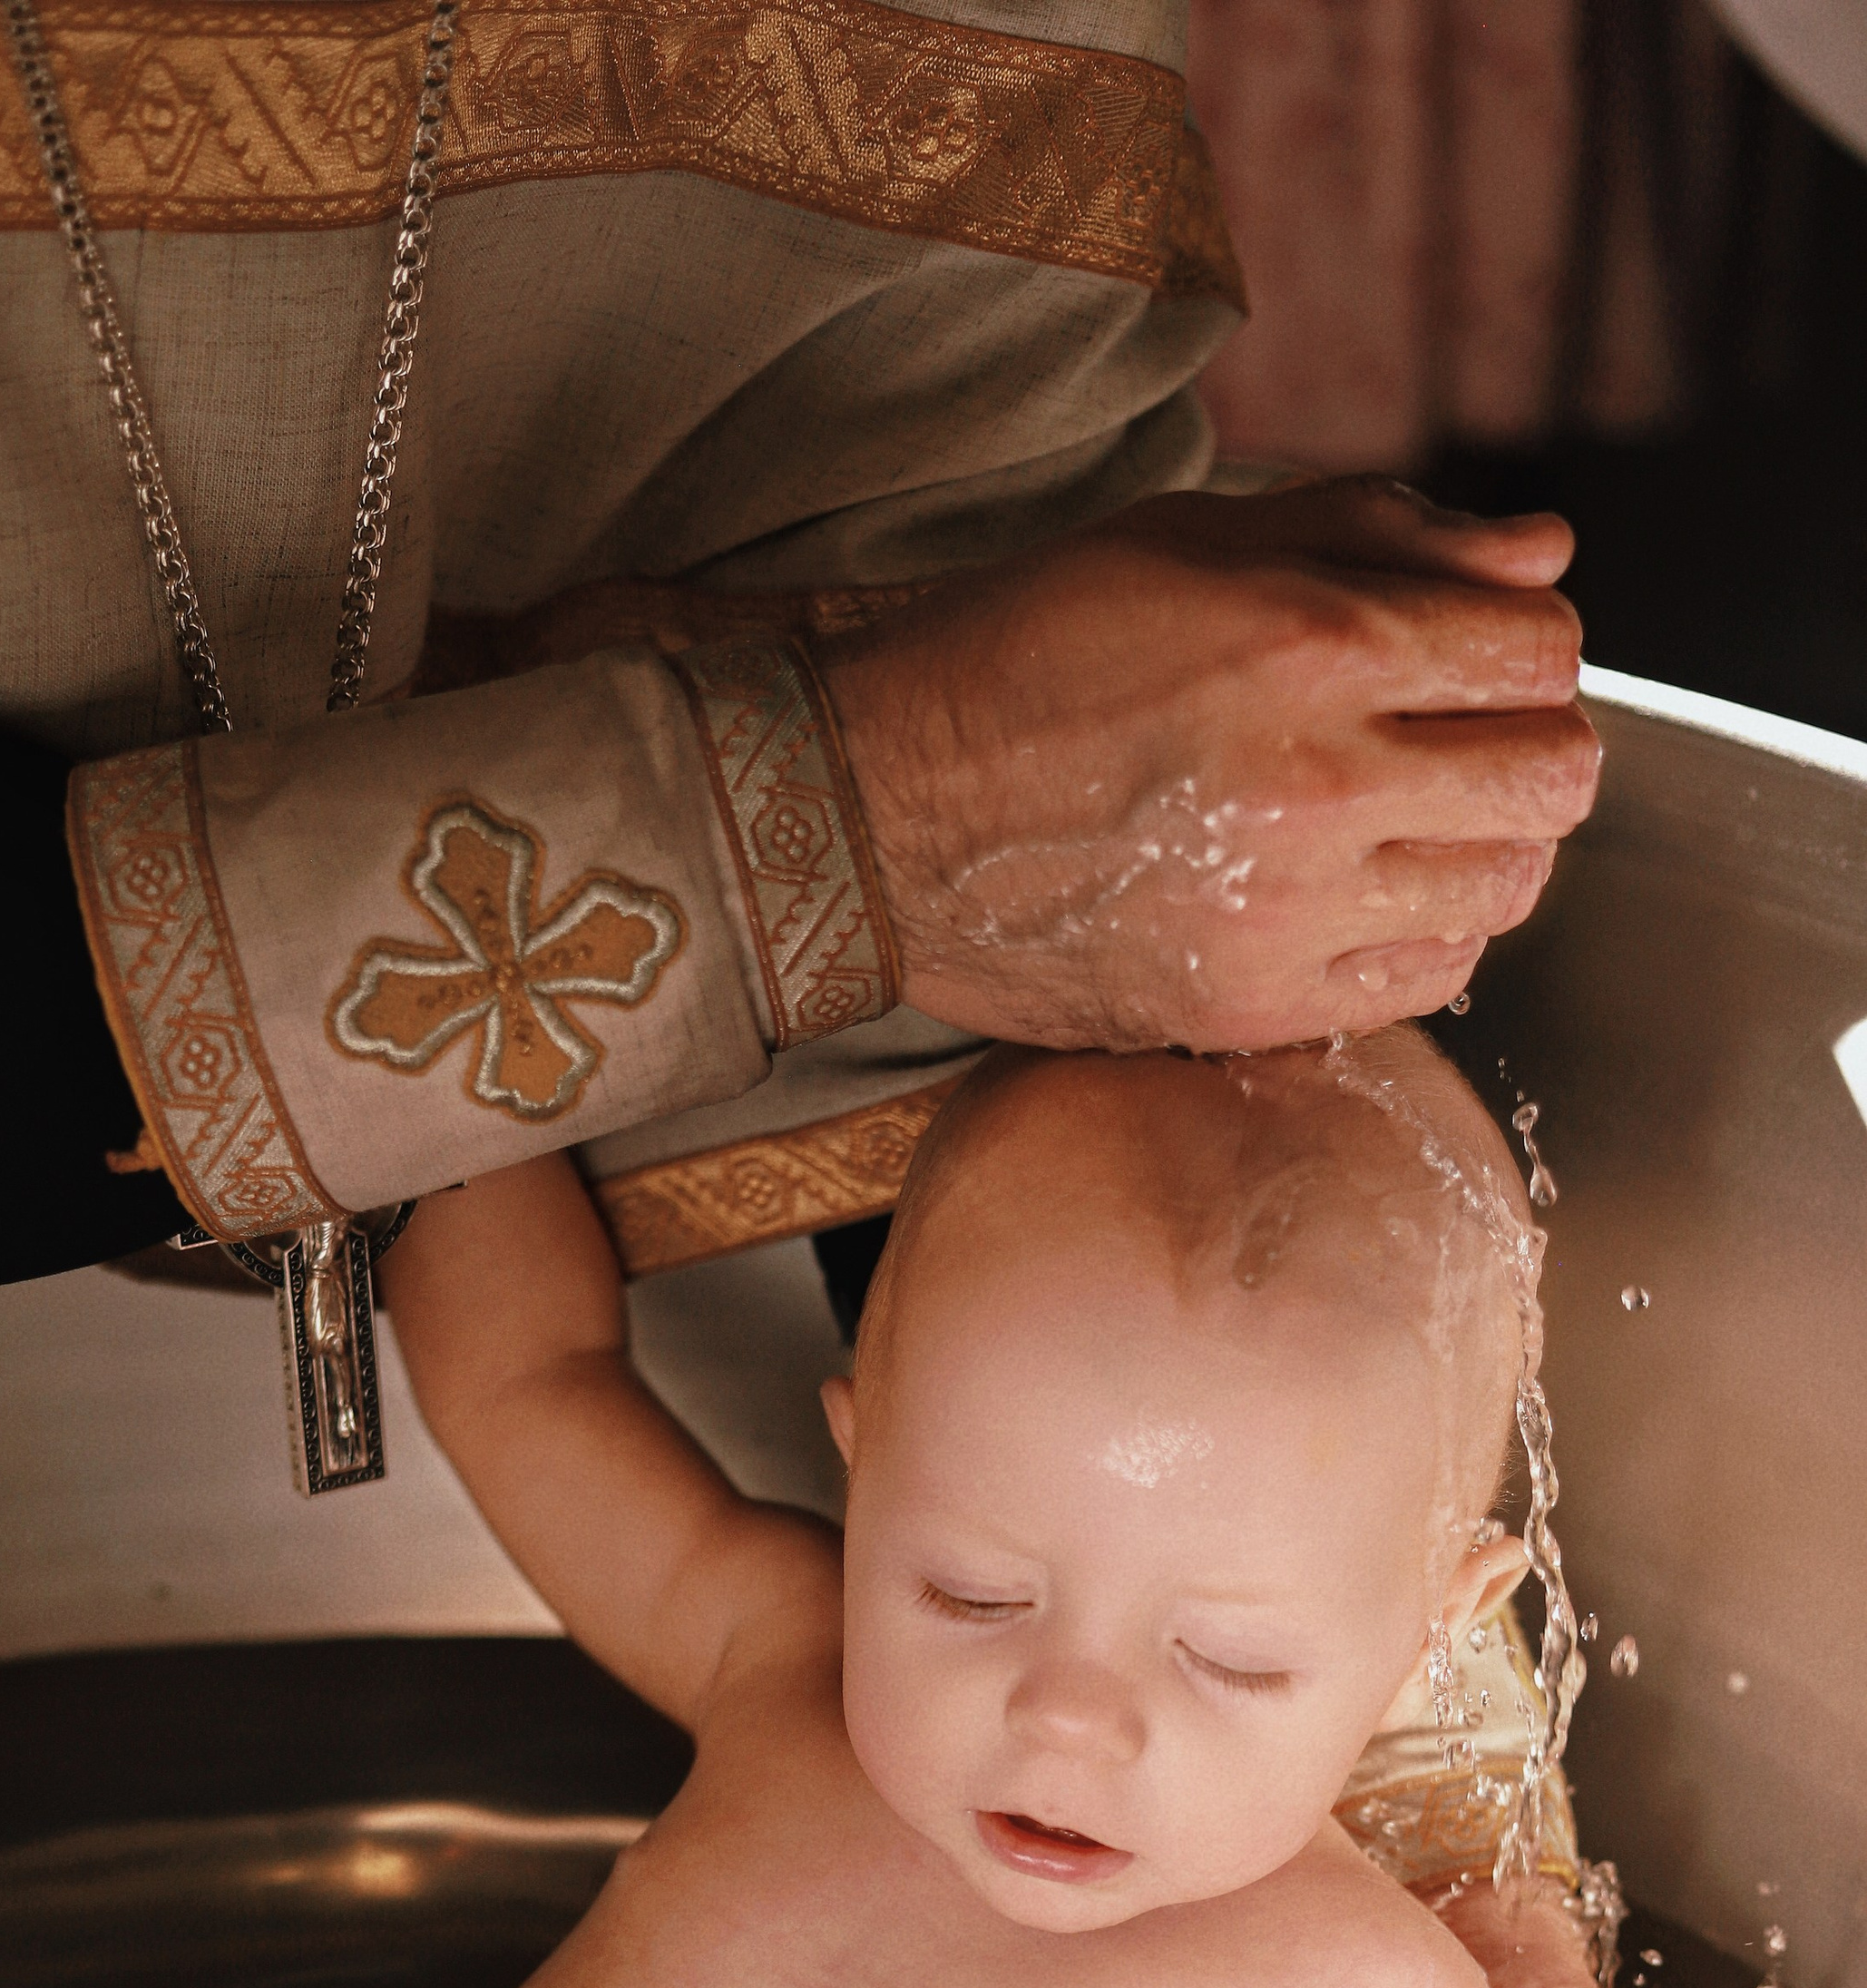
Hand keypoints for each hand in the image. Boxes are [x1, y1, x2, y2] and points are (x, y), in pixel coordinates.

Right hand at [814, 478, 1599, 1052]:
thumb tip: (1538, 555)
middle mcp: (1319, 786)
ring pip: (1508, 887)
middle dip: (1529, 743)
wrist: (876, 814)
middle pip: (1556, 778)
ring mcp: (1288, 914)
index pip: (1540, 649)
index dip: (1524, 644)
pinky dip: (1425, 935)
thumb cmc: (1024, 656)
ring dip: (1484, 846)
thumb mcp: (1192, 541)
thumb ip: (1381, 535)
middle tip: (1459, 740)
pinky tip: (1365, 897)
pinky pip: (1427, 981)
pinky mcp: (1249, 1007)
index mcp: (1310, 642)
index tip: (1470, 654)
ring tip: (1412, 822)